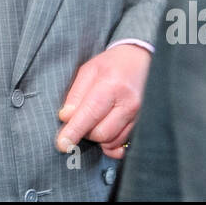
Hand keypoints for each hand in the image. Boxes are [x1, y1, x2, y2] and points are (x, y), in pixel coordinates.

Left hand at [56, 45, 151, 159]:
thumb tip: (66, 118)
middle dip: (85, 132)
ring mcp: (138, 115)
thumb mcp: (88, 71)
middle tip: (81, 119)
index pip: (90, 114)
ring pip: (111, 141)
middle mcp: (128, 103)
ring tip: (94, 120)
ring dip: (98, 137)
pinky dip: (110, 142)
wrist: (141, 60)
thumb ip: (75, 95)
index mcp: (111, 85)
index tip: (63, 144)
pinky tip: (105, 135)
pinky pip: (123, 143)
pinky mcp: (142, 123)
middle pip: (100, 133)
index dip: (74, 131)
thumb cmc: (111, 64)